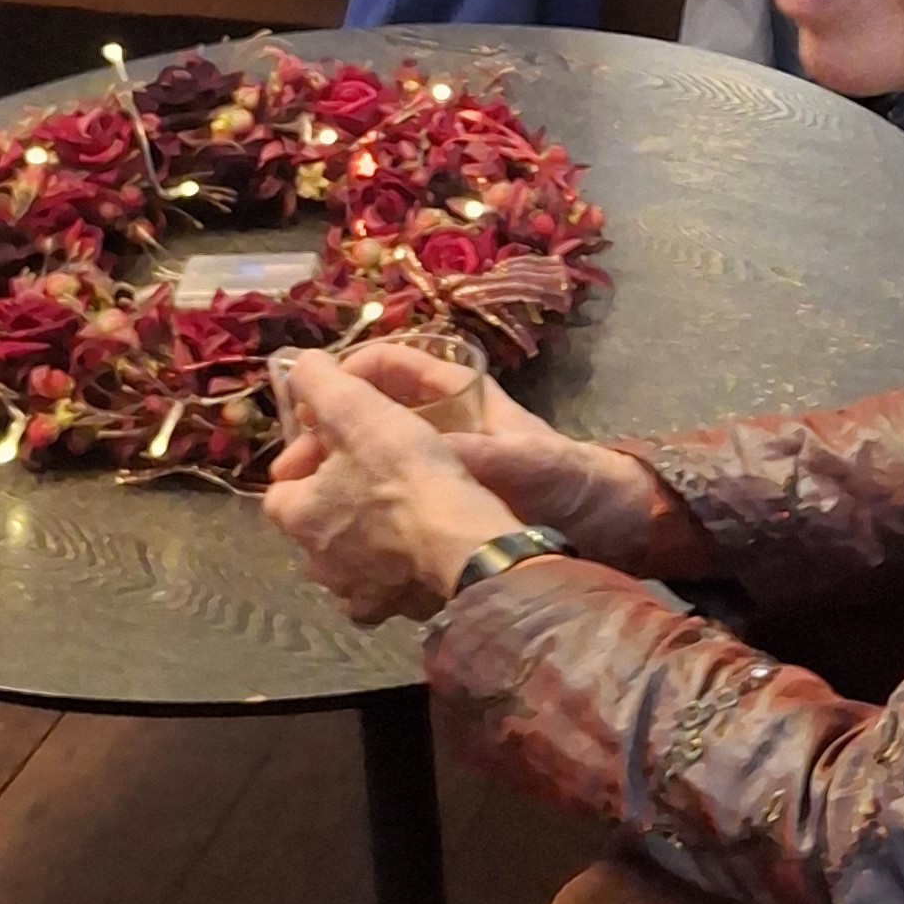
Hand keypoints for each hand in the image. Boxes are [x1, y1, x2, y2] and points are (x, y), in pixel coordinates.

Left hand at [260, 358, 537, 621]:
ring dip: (365, 539)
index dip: (307, 463)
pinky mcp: (393, 611)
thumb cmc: (406, 473)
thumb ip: (318, 381)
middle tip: (376, 474)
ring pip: (349, 559)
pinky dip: (396, 570)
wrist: (467, 542)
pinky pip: (384, 588)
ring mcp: (355, 595)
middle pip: (316, 524)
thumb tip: (297, 365)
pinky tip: (419, 549)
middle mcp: (316, 564)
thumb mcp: (357, 408)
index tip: (339, 446)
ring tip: (401, 510)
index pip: (281, 489)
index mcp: (297, 517)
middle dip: (336, 502)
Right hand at [273, 336, 666, 561]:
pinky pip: (390, 497)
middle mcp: (445, 422)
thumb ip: (480, 455)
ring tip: (305, 509)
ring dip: (338, 477)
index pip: (392, 363)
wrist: (611, 525)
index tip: (312, 404)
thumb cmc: (572, 480)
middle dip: (328, 436)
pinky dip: (363, 510)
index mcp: (461, 393)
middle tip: (292, 472)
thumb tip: (422, 450)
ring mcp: (443, 462)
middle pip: (371, 413)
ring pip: (374, 458)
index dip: (349, 374)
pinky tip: (344, 539)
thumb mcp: (528, 462)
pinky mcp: (444, 501)